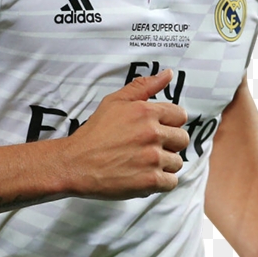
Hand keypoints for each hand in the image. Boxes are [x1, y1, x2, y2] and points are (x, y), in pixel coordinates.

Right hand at [60, 69, 189, 199]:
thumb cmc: (94, 133)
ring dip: (163, 164)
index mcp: (146, 112)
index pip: (180, 115)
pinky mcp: (150, 180)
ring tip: (143, 163)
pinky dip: (160, 182)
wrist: (75, 163)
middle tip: (148, 148)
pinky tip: (144, 175)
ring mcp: (152, 158)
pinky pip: (171, 182)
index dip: (169, 123)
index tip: (157, 130)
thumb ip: (143, 86)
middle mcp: (152, 133)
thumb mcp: (114, 102)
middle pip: (182, 139)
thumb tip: (168, 74)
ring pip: (177, 162)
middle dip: (169, 144)